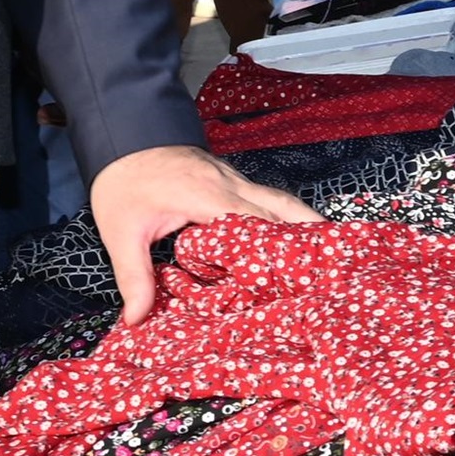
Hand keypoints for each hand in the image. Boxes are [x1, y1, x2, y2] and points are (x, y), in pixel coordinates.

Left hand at [90, 142, 319, 321]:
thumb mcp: (120, 233)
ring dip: (304, 222)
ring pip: (281, 200)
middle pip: (282, 208)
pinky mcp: (231, 180)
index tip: (295, 279)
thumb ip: (134, 276)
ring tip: (332, 251)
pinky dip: (287, 216)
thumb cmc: (123, 182)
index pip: (254, 224)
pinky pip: (268, 198)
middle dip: (307, 235)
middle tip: (334, 266)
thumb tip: (137, 318)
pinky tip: (295, 236)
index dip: (276, 251)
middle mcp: (229, 184)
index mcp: (207, 197)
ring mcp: (233, 179)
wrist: (122, 137)